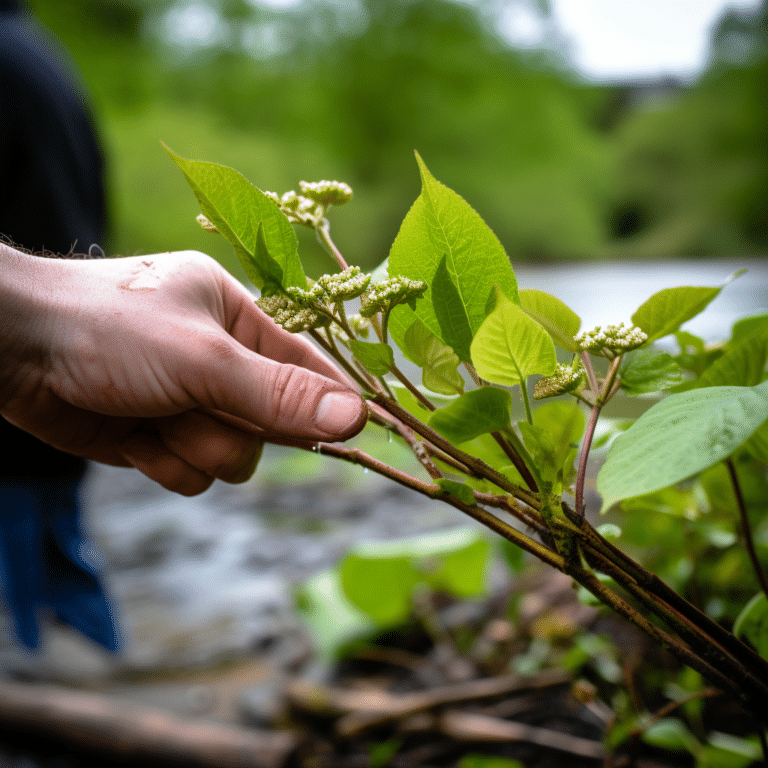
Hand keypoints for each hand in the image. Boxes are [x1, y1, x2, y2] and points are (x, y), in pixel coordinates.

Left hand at [0, 248, 365, 494]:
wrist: (9, 350)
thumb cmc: (105, 329)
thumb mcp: (202, 359)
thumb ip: (279, 392)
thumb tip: (356, 419)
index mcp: (238, 318)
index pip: (307, 364)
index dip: (332, 399)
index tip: (362, 431)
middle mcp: (219, 360)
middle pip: (271, 423)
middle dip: (236, 427)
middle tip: (200, 407)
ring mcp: (188, 402)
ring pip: (234, 457)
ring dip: (196, 448)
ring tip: (154, 420)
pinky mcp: (158, 437)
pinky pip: (194, 476)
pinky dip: (167, 466)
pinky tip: (136, 440)